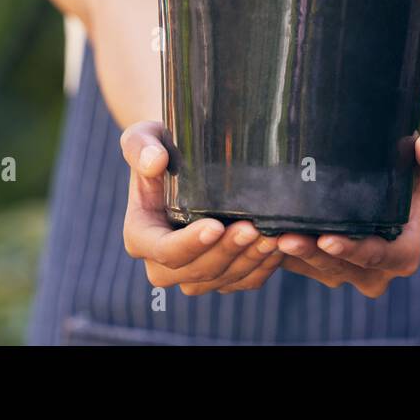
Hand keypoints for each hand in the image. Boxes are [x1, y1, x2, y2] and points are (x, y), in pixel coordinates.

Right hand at [120, 121, 283, 294]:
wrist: (186, 160)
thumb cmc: (162, 147)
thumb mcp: (144, 137)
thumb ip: (140, 146)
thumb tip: (155, 161)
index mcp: (140, 236)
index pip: (164, 251)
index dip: (189, 244)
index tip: (215, 226)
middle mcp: (162, 264)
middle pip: (195, 272)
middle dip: (226, 253)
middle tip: (253, 228)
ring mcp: (191, 273)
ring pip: (220, 280)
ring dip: (248, 261)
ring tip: (272, 236)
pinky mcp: (219, 275)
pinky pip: (242, 282)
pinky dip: (262, 268)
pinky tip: (279, 246)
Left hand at [275, 133, 419, 297]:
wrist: (387, 172)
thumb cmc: (410, 164)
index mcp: (403, 254)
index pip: (376, 258)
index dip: (352, 251)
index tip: (327, 239)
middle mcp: (373, 271)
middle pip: (339, 267)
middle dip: (310, 255)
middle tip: (283, 237)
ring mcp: (343, 270)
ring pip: (313, 267)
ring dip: (289, 254)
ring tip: (265, 233)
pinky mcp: (316, 264)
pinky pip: (295, 264)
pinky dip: (277, 251)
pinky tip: (255, 232)